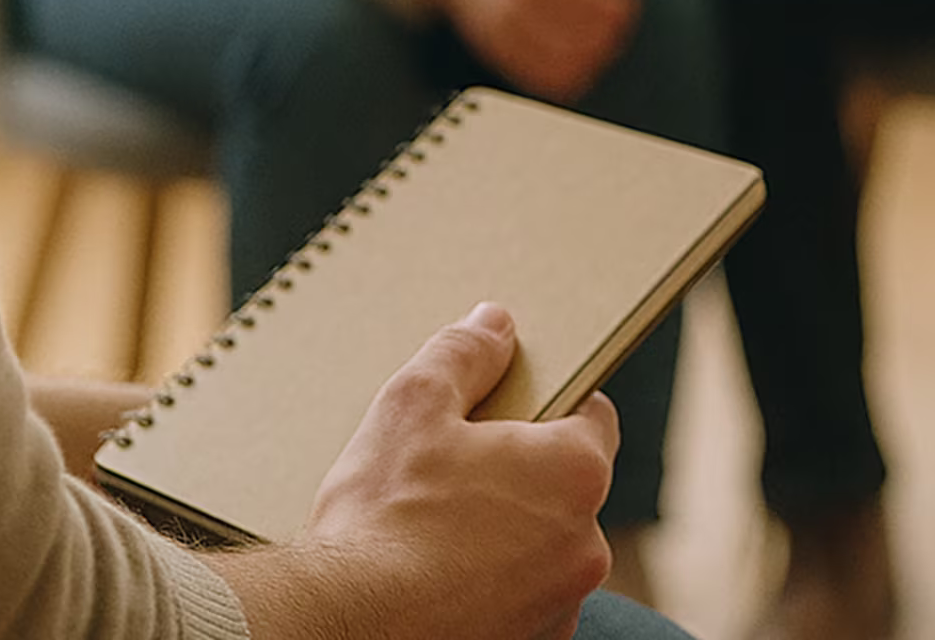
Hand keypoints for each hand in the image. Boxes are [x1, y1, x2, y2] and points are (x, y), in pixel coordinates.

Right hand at [305, 304, 617, 639]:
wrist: (342, 629)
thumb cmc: (382, 519)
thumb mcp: (414, 404)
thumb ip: (465, 354)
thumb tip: (495, 325)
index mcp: (574, 472)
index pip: (592, 417)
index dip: (550, 403)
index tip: (508, 407)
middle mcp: (584, 547)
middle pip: (563, 485)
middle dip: (517, 471)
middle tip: (451, 465)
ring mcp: (558, 607)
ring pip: (539, 546)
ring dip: (503, 532)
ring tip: (433, 527)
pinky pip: (519, 598)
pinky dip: (488, 584)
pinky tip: (434, 574)